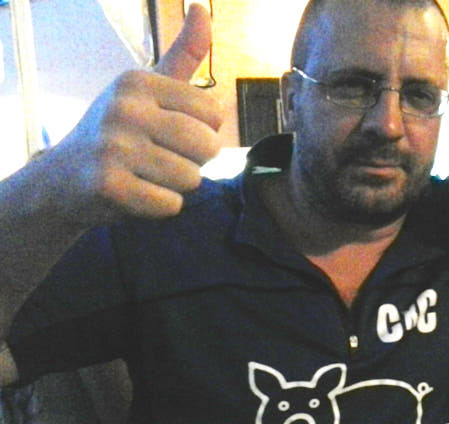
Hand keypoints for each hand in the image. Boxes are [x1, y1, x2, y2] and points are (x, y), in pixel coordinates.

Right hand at [48, 3, 222, 223]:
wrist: (63, 179)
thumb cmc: (116, 132)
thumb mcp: (146, 89)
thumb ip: (182, 55)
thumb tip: (202, 9)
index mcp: (138, 82)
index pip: (213, 113)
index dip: (202, 131)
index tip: (170, 132)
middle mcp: (124, 109)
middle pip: (208, 147)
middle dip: (194, 161)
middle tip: (159, 158)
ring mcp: (114, 148)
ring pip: (191, 179)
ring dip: (176, 185)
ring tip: (146, 175)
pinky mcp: (110, 186)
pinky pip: (171, 205)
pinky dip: (160, 207)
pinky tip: (136, 193)